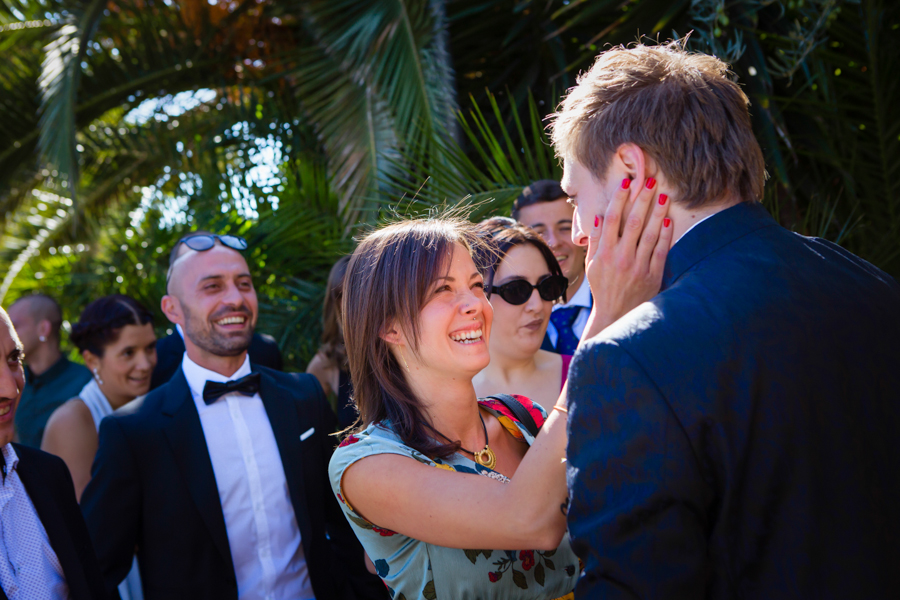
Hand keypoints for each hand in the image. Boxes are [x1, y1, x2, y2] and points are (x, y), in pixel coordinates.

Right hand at [580, 177, 673, 342]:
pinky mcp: (653, 275)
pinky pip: (661, 251)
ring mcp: (638, 266)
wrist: (616, 314)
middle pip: (634, 222)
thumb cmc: (602, 287)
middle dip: (642, 199)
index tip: (626, 183)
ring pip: (650, 234)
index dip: (619, 199)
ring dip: (657, 212)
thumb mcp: (591, 265)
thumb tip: (599, 217)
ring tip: (663, 195)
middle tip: (650, 181)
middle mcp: (621, 258)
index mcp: (604, 253)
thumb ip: (595, 240)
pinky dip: (665, 235)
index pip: (612, 219)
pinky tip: (668, 221)